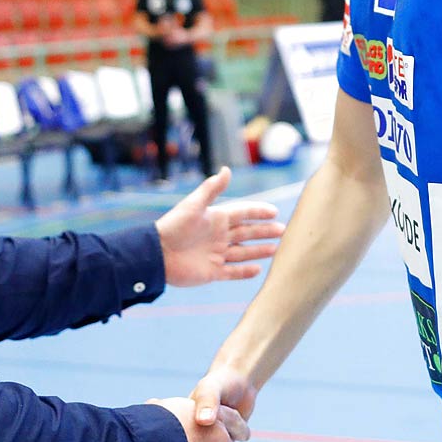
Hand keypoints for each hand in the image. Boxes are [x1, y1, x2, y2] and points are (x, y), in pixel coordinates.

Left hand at [154, 168, 284, 287]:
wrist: (157, 254)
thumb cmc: (174, 227)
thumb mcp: (194, 205)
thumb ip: (211, 189)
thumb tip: (226, 169)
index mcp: (216, 219)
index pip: (243, 213)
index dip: (258, 212)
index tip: (274, 211)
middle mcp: (218, 236)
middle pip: (247, 233)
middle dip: (264, 231)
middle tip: (283, 230)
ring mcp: (216, 255)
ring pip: (243, 252)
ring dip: (259, 250)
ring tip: (277, 249)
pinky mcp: (212, 272)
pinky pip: (232, 272)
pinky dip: (245, 272)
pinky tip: (258, 270)